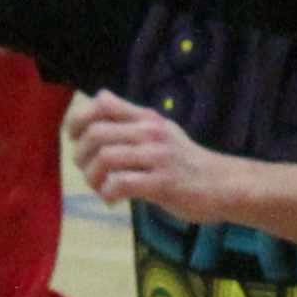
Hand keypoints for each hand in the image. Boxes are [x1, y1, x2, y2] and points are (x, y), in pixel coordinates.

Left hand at [63, 89, 220, 217]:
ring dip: (93, 178)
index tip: (74, 139)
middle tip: (87, 171)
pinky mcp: (162, 183)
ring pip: (105, 159)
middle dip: (81, 156)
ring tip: (100, 188)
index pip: (102, 105)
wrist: (222, 184)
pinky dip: (108, 194)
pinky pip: (121, 184)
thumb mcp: (160, 130)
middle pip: (97, 134)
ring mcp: (157, 157)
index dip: (78, 120)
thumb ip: (129, 116)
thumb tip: (99, 96)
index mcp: (147, 118)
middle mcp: (151, 132)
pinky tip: (113, 200)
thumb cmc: (185, 161)